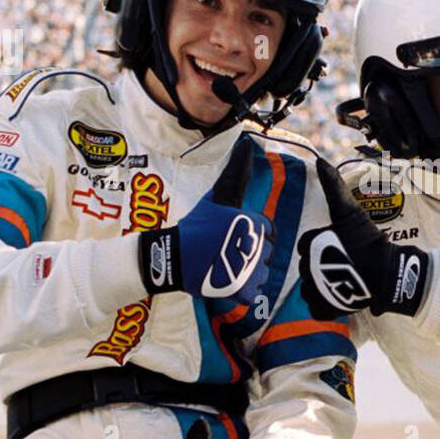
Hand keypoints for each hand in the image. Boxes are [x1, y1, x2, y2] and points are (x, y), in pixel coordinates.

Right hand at [139, 137, 272, 305]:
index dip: (252, 236)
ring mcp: (248, 268)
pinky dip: (242, 292)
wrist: (171, 257)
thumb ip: (236, 173)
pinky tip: (228, 284)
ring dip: (247, 274)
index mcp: (251, 221)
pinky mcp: (240, 289)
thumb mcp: (217, 197)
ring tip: (225, 268)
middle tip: (224, 254)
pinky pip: (253, 294)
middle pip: (265, 253)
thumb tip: (246, 144)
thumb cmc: (195, 226)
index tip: (233, 238)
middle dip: (249, 255)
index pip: (268, 231)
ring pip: (261, 274)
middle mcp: (253, 243)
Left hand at [296, 159, 429, 319]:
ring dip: (323, 284)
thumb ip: (333, 186)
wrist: (388, 273)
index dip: (323, 244)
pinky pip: (316, 307)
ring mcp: (315, 290)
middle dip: (324, 264)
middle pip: (307, 266)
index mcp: (310, 244)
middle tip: (346, 263)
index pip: (305, 244)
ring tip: (344, 279)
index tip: (341, 245)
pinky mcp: (324, 309)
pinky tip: (339, 296)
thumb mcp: (350, 211)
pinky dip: (326, 304)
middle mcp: (307, 268)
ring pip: (309, 287)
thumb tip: (320, 160)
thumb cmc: (369, 241)